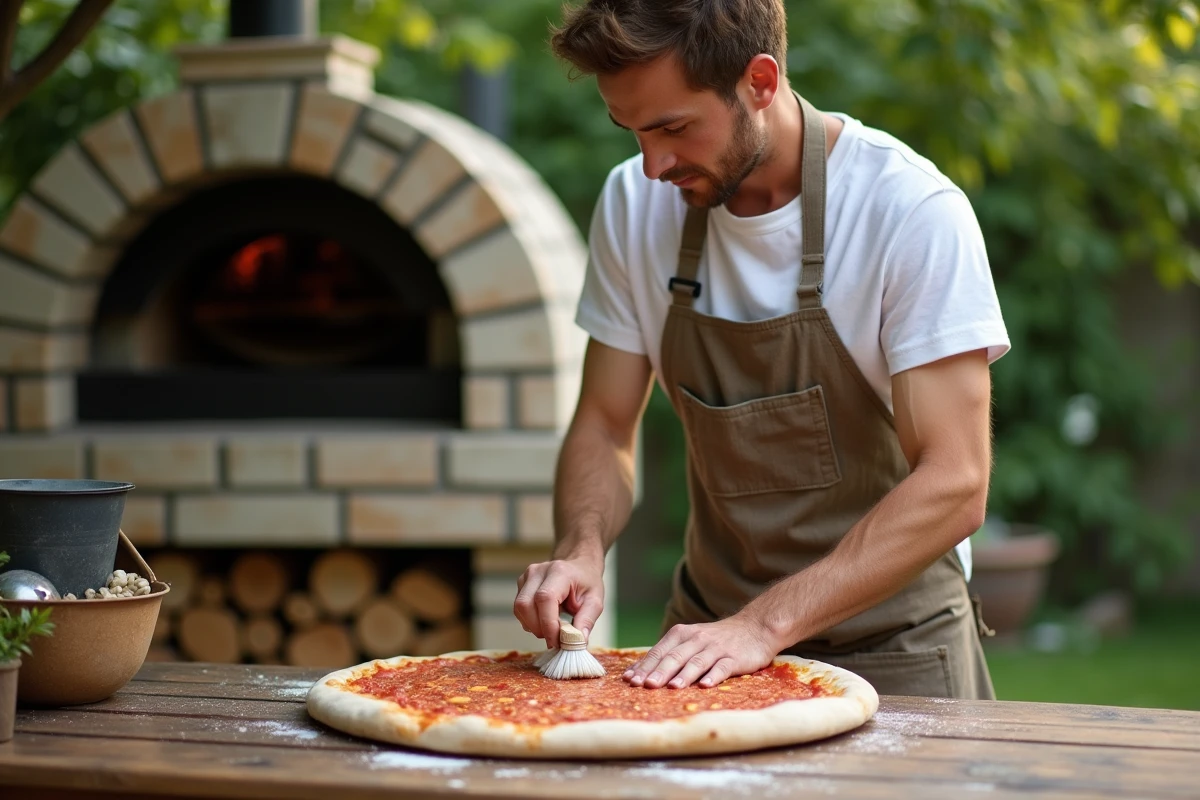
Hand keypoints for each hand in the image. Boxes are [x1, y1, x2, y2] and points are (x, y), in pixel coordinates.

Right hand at [513, 555, 604, 648]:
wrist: (579, 568)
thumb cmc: (587, 583)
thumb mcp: (595, 601)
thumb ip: (587, 620)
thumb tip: (578, 641)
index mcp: (560, 572)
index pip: (545, 598)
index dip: (548, 624)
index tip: (557, 642)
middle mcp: (538, 571)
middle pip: (526, 605)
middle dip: (539, 628)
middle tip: (555, 638)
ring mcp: (527, 576)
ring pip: (519, 609)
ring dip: (533, 626)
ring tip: (552, 628)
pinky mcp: (521, 584)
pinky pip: (519, 610)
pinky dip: (530, 622)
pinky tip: (544, 620)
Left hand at [623, 614, 778, 688]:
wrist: (754, 627)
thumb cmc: (716, 640)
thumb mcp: (691, 642)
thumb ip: (669, 656)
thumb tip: (640, 674)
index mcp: (682, 635)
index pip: (659, 651)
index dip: (644, 665)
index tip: (630, 680)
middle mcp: (697, 639)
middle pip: (675, 656)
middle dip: (659, 671)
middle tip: (645, 685)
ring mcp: (716, 648)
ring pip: (697, 661)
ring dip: (684, 674)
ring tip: (672, 687)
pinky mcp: (734, 657)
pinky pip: (722, 667)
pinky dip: (713, 675)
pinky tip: (706, 685)